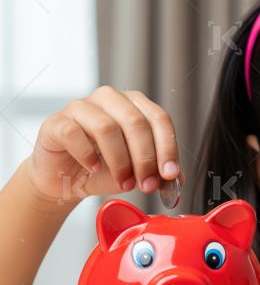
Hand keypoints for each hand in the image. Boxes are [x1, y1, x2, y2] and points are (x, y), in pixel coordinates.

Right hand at [26, 86, 184, 203]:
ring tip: (123, 182)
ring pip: (107, 127)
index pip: (159, 119)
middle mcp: (110, 99)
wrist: (66, 180)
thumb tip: (177, 179)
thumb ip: (158, 172)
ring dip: (120, 161)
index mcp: (135, 105)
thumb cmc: (104, 169)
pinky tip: (93, 168)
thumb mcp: (137, 172)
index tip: (170, 174)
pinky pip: (74, 133)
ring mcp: (81, 107)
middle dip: (145, 158)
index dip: (168, 148)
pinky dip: (87, 155)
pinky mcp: (57, 122)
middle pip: (135, 122)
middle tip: (147, 184)